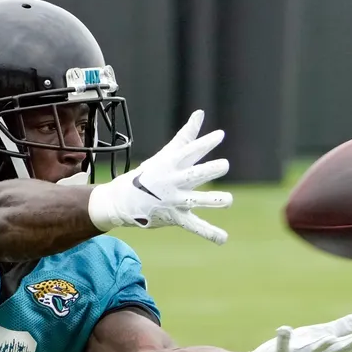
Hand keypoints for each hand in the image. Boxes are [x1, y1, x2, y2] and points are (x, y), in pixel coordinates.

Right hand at [87, 110, 232, 244]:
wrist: (122, 201)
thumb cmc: (149, 174)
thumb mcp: (166, 154)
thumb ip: (187, 135)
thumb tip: (201, 113)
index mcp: (170, 164)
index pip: (189, 151)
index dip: (204, 143)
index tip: (220, 135)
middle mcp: (173, 181)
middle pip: (193, 175)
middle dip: (208, 170)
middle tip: (224, 165)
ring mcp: (174, 200)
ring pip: (196, 200)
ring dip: (212, 200)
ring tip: (228, 200)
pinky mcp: (176, 217)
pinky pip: (195, 226)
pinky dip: (209, 233)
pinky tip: (224, 239)